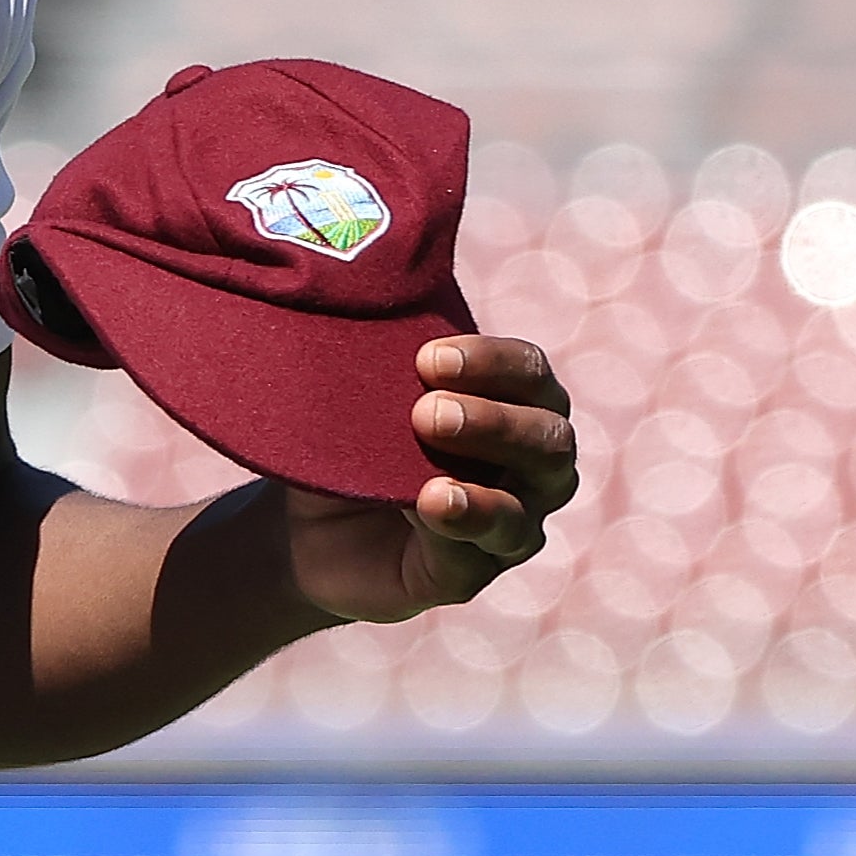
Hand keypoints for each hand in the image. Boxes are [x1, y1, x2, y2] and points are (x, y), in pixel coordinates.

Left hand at [282, 336, 580, 625]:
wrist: (305, 520)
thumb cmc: (351, 434)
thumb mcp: (365, 388)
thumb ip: (384, 350)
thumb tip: (358, 281)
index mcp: (514, 405)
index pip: (531, 373)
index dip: (491, 361)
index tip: (426, 358)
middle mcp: (529, 468)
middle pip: (550, 440)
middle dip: (493, 421)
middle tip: (427, 412)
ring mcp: (507, 526)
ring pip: (524, 507)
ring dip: (480, 487)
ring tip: (432, 480)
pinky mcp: (469, 573)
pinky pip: (480, 554)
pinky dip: (458, 527)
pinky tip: (430, 507)